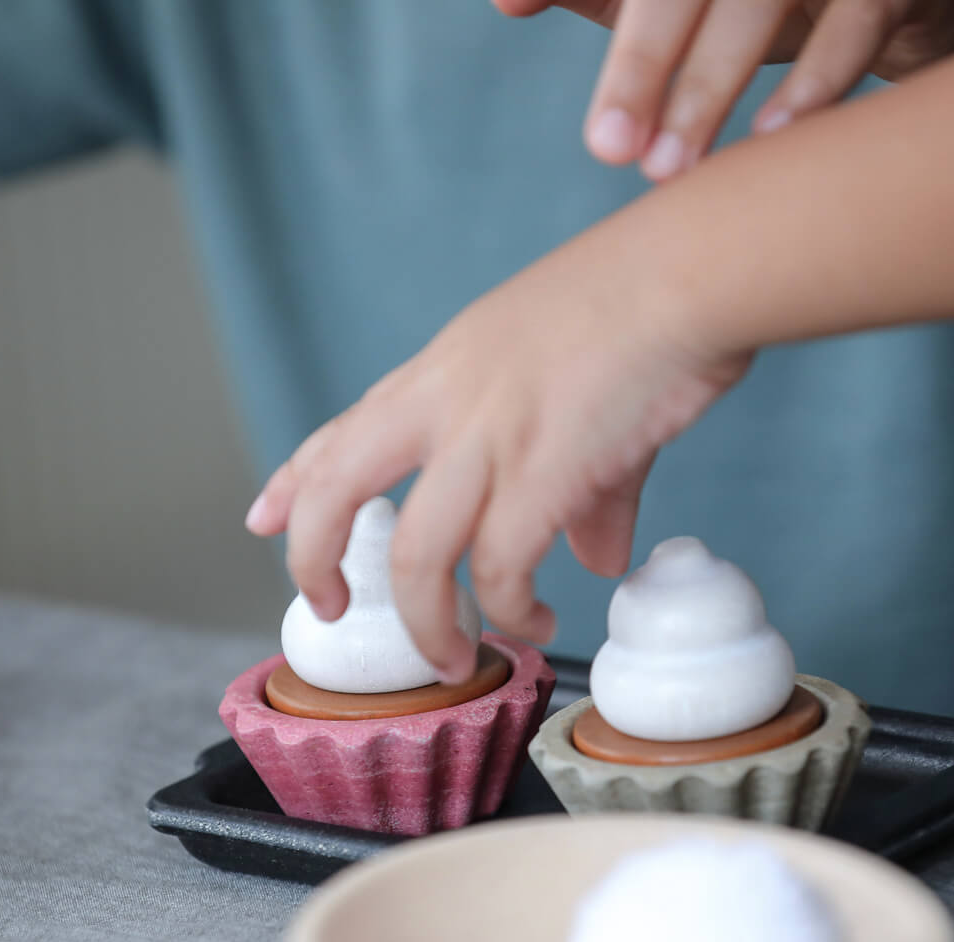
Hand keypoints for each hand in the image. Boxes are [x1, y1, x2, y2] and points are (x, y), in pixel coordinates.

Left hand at [246, 220, 752, 682]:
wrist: (689, 271)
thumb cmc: (641, 308)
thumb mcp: (578, 393)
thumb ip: (579, 489)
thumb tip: (596, 558)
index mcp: (443, 372)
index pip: (344, 429)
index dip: (296, 481)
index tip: (264, 518)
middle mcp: (446, 402)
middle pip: (336, 486)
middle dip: (314, 557)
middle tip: (323, 607)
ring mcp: (487, 436)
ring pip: (414, 556)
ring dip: (424, 624)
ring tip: (450, 659)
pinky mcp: (541, 472)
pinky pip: (501, 570)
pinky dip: (510, 612)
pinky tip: (537, 622)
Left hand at [494, 0, 953, 178]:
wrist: (897, 1)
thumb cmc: (763, 3)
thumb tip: (505, 1)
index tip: (510, 5)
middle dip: (641, 63)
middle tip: (607, 148)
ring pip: (759, 2)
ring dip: (710, 87)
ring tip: (665, 169)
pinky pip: (857, 21)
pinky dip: (815, 83)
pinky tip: (770, 139)